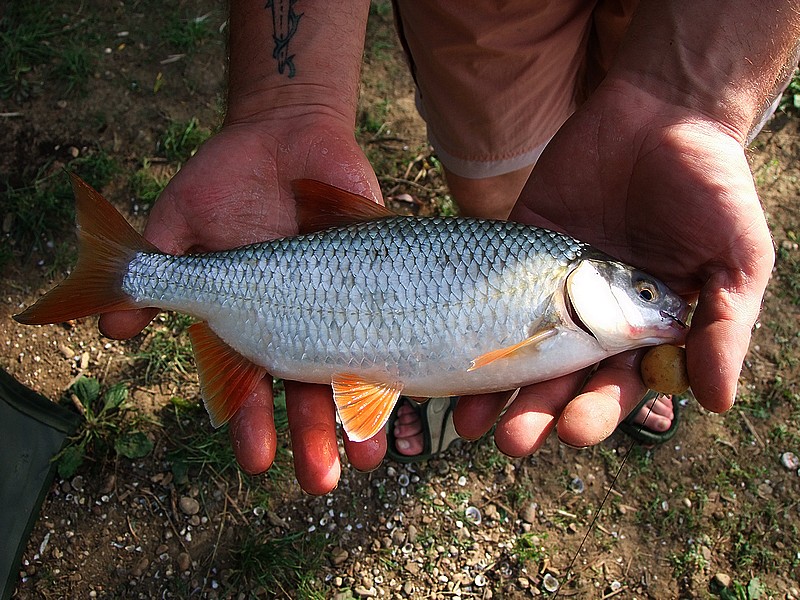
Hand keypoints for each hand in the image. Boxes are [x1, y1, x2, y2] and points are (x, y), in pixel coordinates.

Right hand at [99, 117, 385, 493]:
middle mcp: (297, 323)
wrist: (290, 132)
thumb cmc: (227, 177)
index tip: (256, 461)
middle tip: (322, 481)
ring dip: (361, 418)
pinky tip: (414, 395)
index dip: (250, 422)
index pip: (249, 384)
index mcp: (249, 320)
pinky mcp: (380, 283)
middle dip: (313, 438)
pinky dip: (404, 361)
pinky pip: (397, 327)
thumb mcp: (181, 217)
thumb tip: (111, 329)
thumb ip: (155, 267)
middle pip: (305, 392)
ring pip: (354, 372)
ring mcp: (342, 305)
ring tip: (369, 457)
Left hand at [452, 78, 774, 453]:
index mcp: (647, 329)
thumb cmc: (711, 184)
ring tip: (470, 424)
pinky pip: (489, 293)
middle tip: (515, 440)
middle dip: (539, 411)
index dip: (597, 410)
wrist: (661, 111)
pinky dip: (470, 327)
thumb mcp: (736, 254)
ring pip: (520, 347)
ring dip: (496, 389)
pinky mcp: (518, 248)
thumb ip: (725, 322)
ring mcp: (552, 285)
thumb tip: (718, 401)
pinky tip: (449, 358)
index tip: (573, 431)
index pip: (619, 384)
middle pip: (563, 378)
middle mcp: (595, 317)